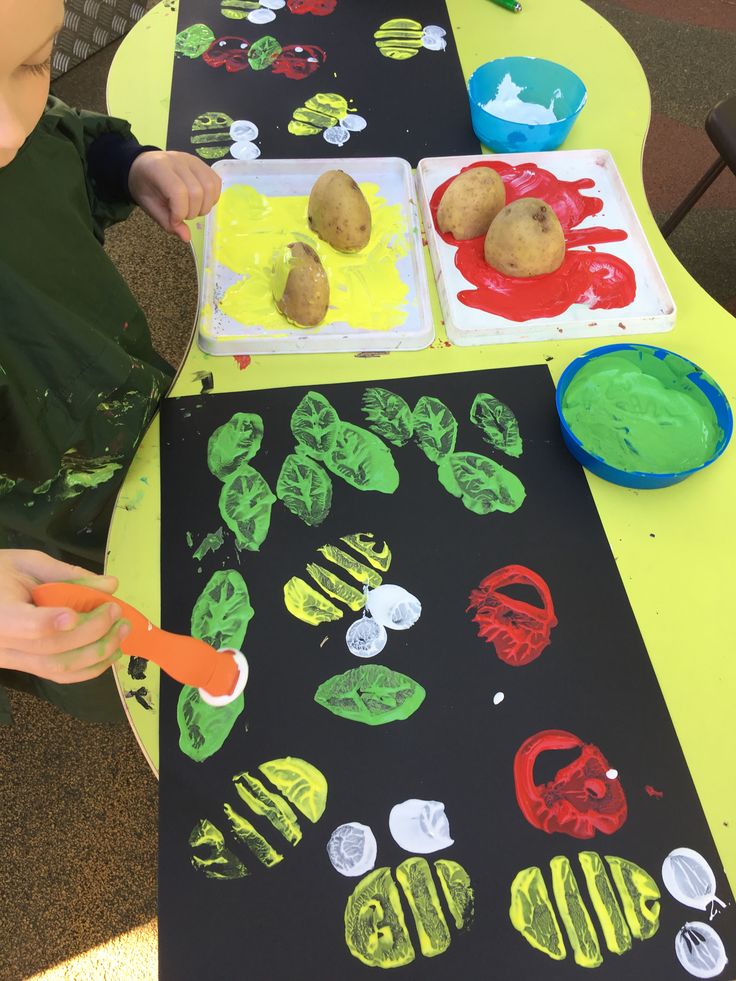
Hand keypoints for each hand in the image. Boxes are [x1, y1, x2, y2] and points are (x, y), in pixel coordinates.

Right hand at [0, 550, 129, 684]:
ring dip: (97, 654)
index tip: (74, 616)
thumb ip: (68, 574)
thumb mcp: (28, 563)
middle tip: (117, 613)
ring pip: (58, 668)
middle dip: (92, 633)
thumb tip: (110, 585)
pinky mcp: (23, 667)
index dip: (47, 623)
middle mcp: (2, 644)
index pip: (21, 624)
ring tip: (121, 632)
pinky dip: (88, 668)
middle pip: (51, 648)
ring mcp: (12, 660)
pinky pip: (58, 676)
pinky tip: (109, 653)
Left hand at [128, 150, 221, 243]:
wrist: (145, 167)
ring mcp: (193, 160)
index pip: (178, 192)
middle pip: (197, 191)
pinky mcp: (203, 164)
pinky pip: (216, 182)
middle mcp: (178, 160)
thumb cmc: (145, 187)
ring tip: (192, 210)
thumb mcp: (149, 207)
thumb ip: (166, 222)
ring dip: (204, 207)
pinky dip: (212, 198)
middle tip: (182, 215)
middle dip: (192, 212)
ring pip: (210, 187)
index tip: (174, 221)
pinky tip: (201, 202)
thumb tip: (186, 237)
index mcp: (159, 168)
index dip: (179, 212)